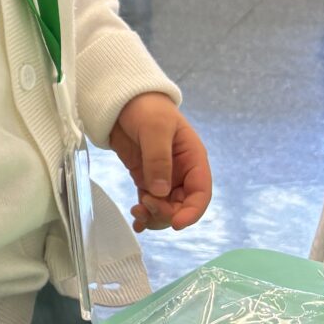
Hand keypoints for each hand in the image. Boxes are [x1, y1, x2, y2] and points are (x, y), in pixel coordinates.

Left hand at [110, 93, 211, 233]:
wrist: (122, 100)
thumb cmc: (146, 108)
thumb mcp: (155, 128)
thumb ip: (158, 159)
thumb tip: (161, 191)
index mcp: (193, 158)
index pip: (201, 192)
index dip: (192, 211)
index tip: (177, 223)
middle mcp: (182, 172)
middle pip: (182, 205)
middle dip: (167, 212)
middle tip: (145, 204)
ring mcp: (164, 177)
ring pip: (166, 208)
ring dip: (155, 216)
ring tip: (137, 211)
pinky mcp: (146, 179)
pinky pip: (150, 203)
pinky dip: (145, 214)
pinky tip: (136, 221)